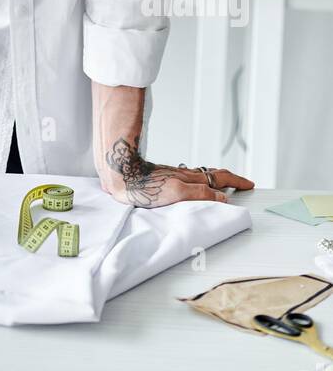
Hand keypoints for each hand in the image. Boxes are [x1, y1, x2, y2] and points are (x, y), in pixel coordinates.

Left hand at [100, 138, 253, 206]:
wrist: (121, 174)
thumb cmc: (145, 185)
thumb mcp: (175, 192)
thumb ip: (199, 194)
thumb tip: (223, 197)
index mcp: (191, 179)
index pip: (220, 178)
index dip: (236, 181)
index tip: (250, 184)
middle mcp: (186, 175)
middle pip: (214, 174)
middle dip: (230, 179)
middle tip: (243, 184)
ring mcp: (175, 174)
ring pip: (202, 175)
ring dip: (216, 179)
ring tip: (225, 184)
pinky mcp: (164, 176)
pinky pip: (189, 177)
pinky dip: (200, 180)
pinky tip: (194, 183)